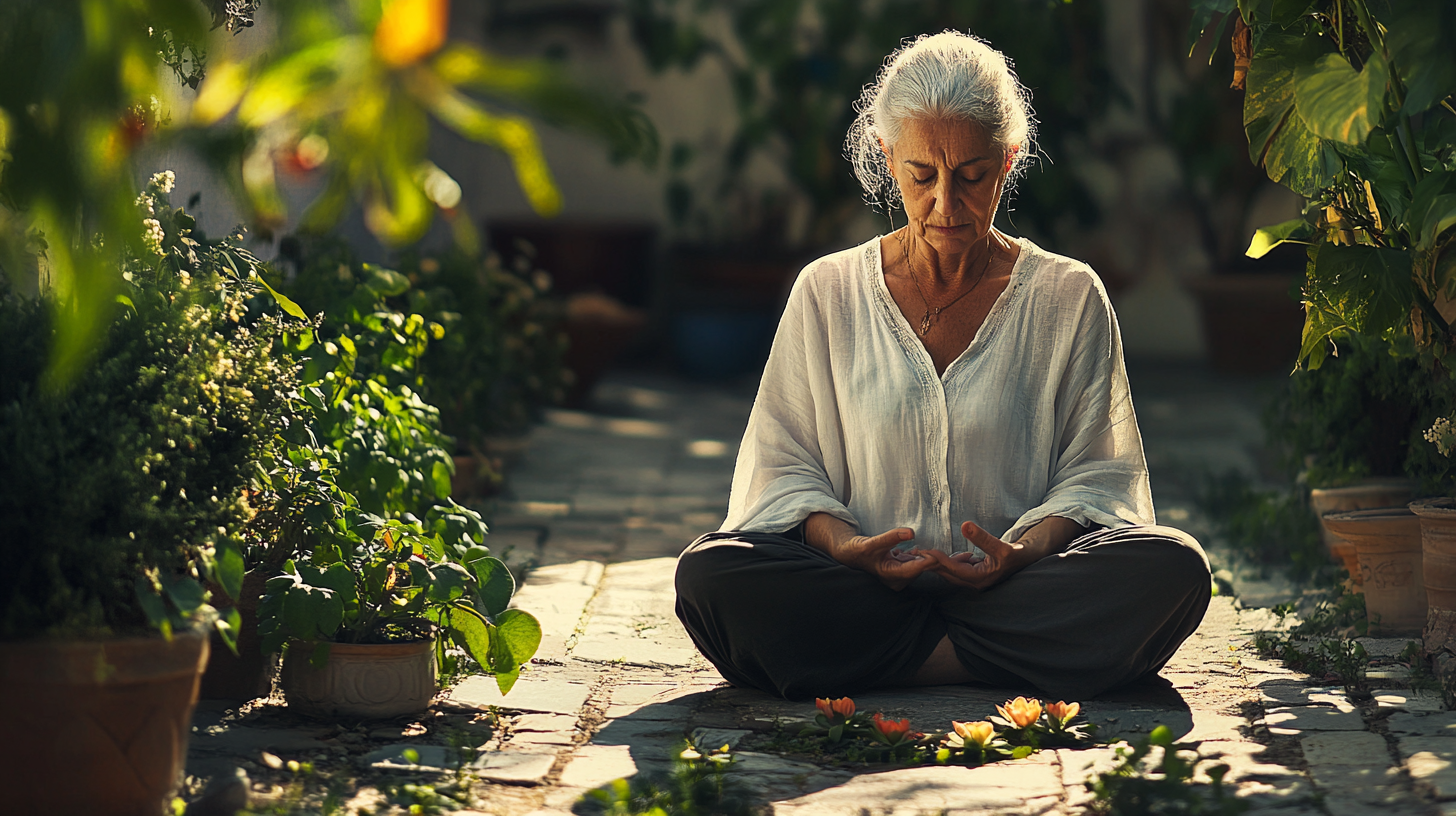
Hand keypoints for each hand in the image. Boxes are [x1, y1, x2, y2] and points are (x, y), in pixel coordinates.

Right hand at [833, 527, 936, 590]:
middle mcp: (895, 580)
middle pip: (917, 570)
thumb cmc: (860, 550)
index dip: (925, 563)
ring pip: (917, 568)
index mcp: (888, 575)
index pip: (911, 571)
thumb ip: (892, 536)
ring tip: (925, 549)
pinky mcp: (901, 572)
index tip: (936, 556)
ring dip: (921, 558)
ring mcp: (898, 577)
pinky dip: (916, 557)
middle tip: (933, 548)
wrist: (852, 554)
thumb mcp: (873, 542)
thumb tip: (911, 532)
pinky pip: (914, 565)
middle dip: (926, 559)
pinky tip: (914, 551)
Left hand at [914, 521, 1044, 590]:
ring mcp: (974, 579)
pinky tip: (936, 554)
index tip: (925, 551)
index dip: (938, 560)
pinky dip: (944, 561)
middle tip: (914, 553)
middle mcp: (975, 583)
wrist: (1028, 556)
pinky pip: (955, 568)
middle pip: (948, 574)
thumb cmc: (1018, 553)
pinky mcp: (974, 573)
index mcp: (980, 579)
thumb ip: (982, 537)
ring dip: (936, 563)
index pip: (954, 570)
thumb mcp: (1001, 545)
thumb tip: (965, 525)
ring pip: (950, 572)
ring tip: (920, 553)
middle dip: (932, 563)